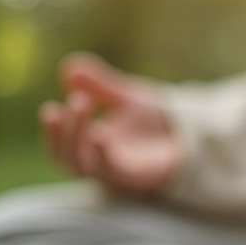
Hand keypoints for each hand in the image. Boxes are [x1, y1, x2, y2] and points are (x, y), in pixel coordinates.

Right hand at [40, 52, 182, 195]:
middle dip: (66, 130)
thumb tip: (69, 66)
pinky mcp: (134, 178)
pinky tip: (99, 132)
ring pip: (83, 166)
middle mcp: (100, 164)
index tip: (50, 108)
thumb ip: (100, 85)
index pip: (63, 145)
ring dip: (76, 138)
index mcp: (92, 147)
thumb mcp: (127, 97)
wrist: (196, 137)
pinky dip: (102, 153)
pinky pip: (111, 171)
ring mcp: (116, 174)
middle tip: (74, 100)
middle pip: (68, 157)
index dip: (53, 131)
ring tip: (81, 104)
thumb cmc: (158, 122)